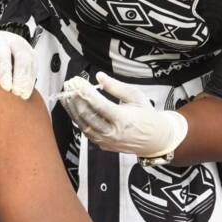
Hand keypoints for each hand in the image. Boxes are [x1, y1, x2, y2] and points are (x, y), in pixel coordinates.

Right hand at [0, 25, 34, 99]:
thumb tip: (22, 101)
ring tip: (5, 86)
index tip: (23, 95)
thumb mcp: (11, 67)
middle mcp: (11, 42)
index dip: (28, 80)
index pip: (31, 62)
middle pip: (22, 55)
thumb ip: (18, 79)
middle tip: (17, 92)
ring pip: (2, 51)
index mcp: (22, 49)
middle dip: (21, 75)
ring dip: (5, 70)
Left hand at [59, 72, 187, 157]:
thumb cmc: (146, 115)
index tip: (77, 80)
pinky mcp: (102, 144)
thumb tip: (99, 76)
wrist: (155, 140)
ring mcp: (106, 141)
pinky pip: (85, 130)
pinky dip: (76, 117)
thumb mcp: (136, 96)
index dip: (85, 92)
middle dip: (75, 97)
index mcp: (123, 120)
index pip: (99, 105)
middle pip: (87, 115)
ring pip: (82, 124)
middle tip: (70, 83)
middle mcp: (112, 133)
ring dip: (72, 107)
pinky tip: (72, 105)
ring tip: (67, 92)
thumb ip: (116, 87)